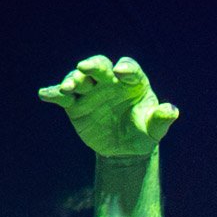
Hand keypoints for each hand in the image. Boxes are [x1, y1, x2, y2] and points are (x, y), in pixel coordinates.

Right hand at [39, 55, 178, 157]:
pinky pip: (62, 96)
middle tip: (84, 68)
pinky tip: (44, 94)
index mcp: (132, 81)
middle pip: (100, 67)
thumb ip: (161, 118)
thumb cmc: (143, 132)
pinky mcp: (75, 104)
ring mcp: (90, 90)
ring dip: (72, 80)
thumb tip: (172, 110)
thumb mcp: (154, 128)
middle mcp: (109, 80)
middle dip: (92, 66)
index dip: (125, 68)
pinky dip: (53, 94)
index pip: (129, 68)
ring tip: (68, 88)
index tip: (120, 72)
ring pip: (79, 79)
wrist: (125, 149)